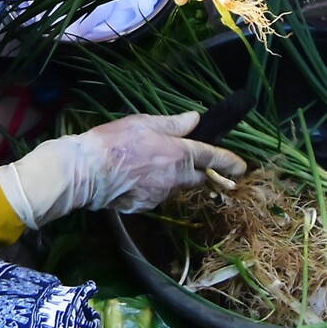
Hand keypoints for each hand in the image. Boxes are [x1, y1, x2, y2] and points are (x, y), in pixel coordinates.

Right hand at [0, 113, 246, 228]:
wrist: (85, 172)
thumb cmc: (114, 142)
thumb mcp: (144, 123)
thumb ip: (173, 124)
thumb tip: (195, 120)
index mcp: (179, 154)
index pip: (212, 157)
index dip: (230, 162)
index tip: (242, 167)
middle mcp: (175, 178)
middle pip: (197, 177)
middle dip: (196, 171)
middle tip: (181, 160)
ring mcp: (161, 196)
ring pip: (175, 187)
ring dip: (169, 178)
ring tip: (144, 165)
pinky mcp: (145, 207)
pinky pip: (156, 196)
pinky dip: (151, 188)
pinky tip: (133, 179)